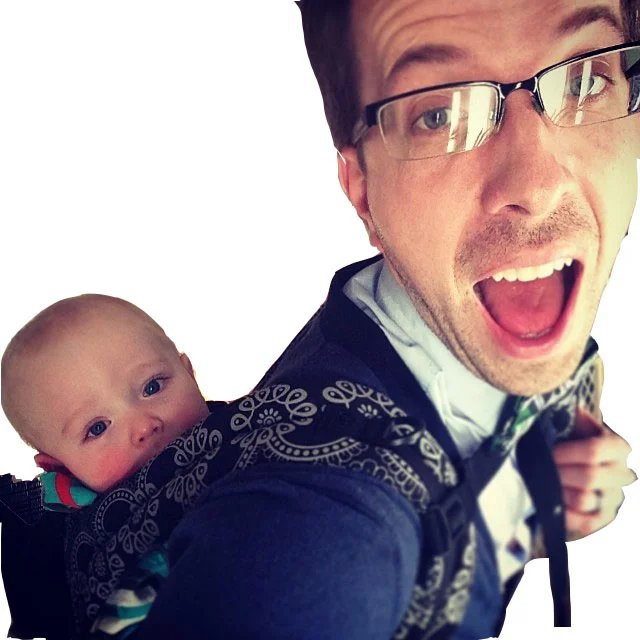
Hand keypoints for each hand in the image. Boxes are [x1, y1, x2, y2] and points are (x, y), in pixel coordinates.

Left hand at [552, 409, 635, 539]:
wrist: (568, 466)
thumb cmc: (567, 441)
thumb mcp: (571, 424)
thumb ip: (571, 416)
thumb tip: (570, 411)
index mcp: (617, 447)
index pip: (595, 451)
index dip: (567, 453)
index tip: (549, 452)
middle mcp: (622, 474)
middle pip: (589, 477)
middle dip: (558, 473)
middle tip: (537, 469)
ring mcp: (613, 499)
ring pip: (584, 500)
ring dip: (558, 491)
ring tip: (540, 482)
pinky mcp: (601, 520)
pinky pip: (583, 522)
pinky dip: (563, 512)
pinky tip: (549, 501)